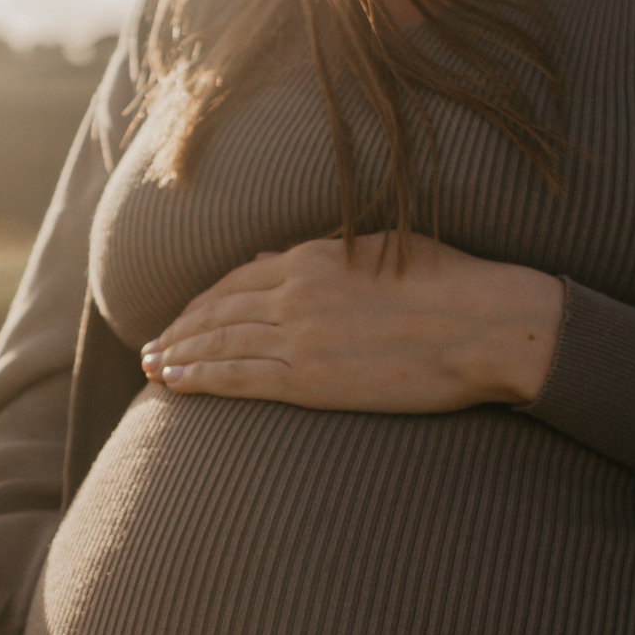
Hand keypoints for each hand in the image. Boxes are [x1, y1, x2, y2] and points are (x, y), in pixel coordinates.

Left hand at [141, 232, 565, 412]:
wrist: (486, 325)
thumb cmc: (451, 284)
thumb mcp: (380, 251)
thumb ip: (324, 256)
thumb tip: (274, 258)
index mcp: (313, 257)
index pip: (237, 278)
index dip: (203, 300)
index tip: (184, 315)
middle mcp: (296, 292)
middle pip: (217, 311)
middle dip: (179, 329)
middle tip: (149, 346)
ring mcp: (300, 336)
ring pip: (219, 344)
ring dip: (178, 355)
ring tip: (151, 367)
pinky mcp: (311, 379)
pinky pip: (238, 378)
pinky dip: (199, 378)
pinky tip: (173, 383)